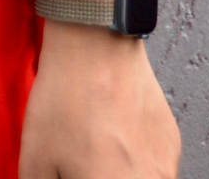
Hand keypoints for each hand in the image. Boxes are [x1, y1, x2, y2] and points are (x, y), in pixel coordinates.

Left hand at [19, 24, 180, 177]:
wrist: (95, 43)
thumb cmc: (67, 96)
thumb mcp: (36, 159)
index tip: (70, 177)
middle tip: (82, 168)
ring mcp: (165, 168)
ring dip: (121, 177)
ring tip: (98, 160)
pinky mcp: (172, 146)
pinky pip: (157, 173)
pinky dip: (137, 170)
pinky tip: (115, 150)